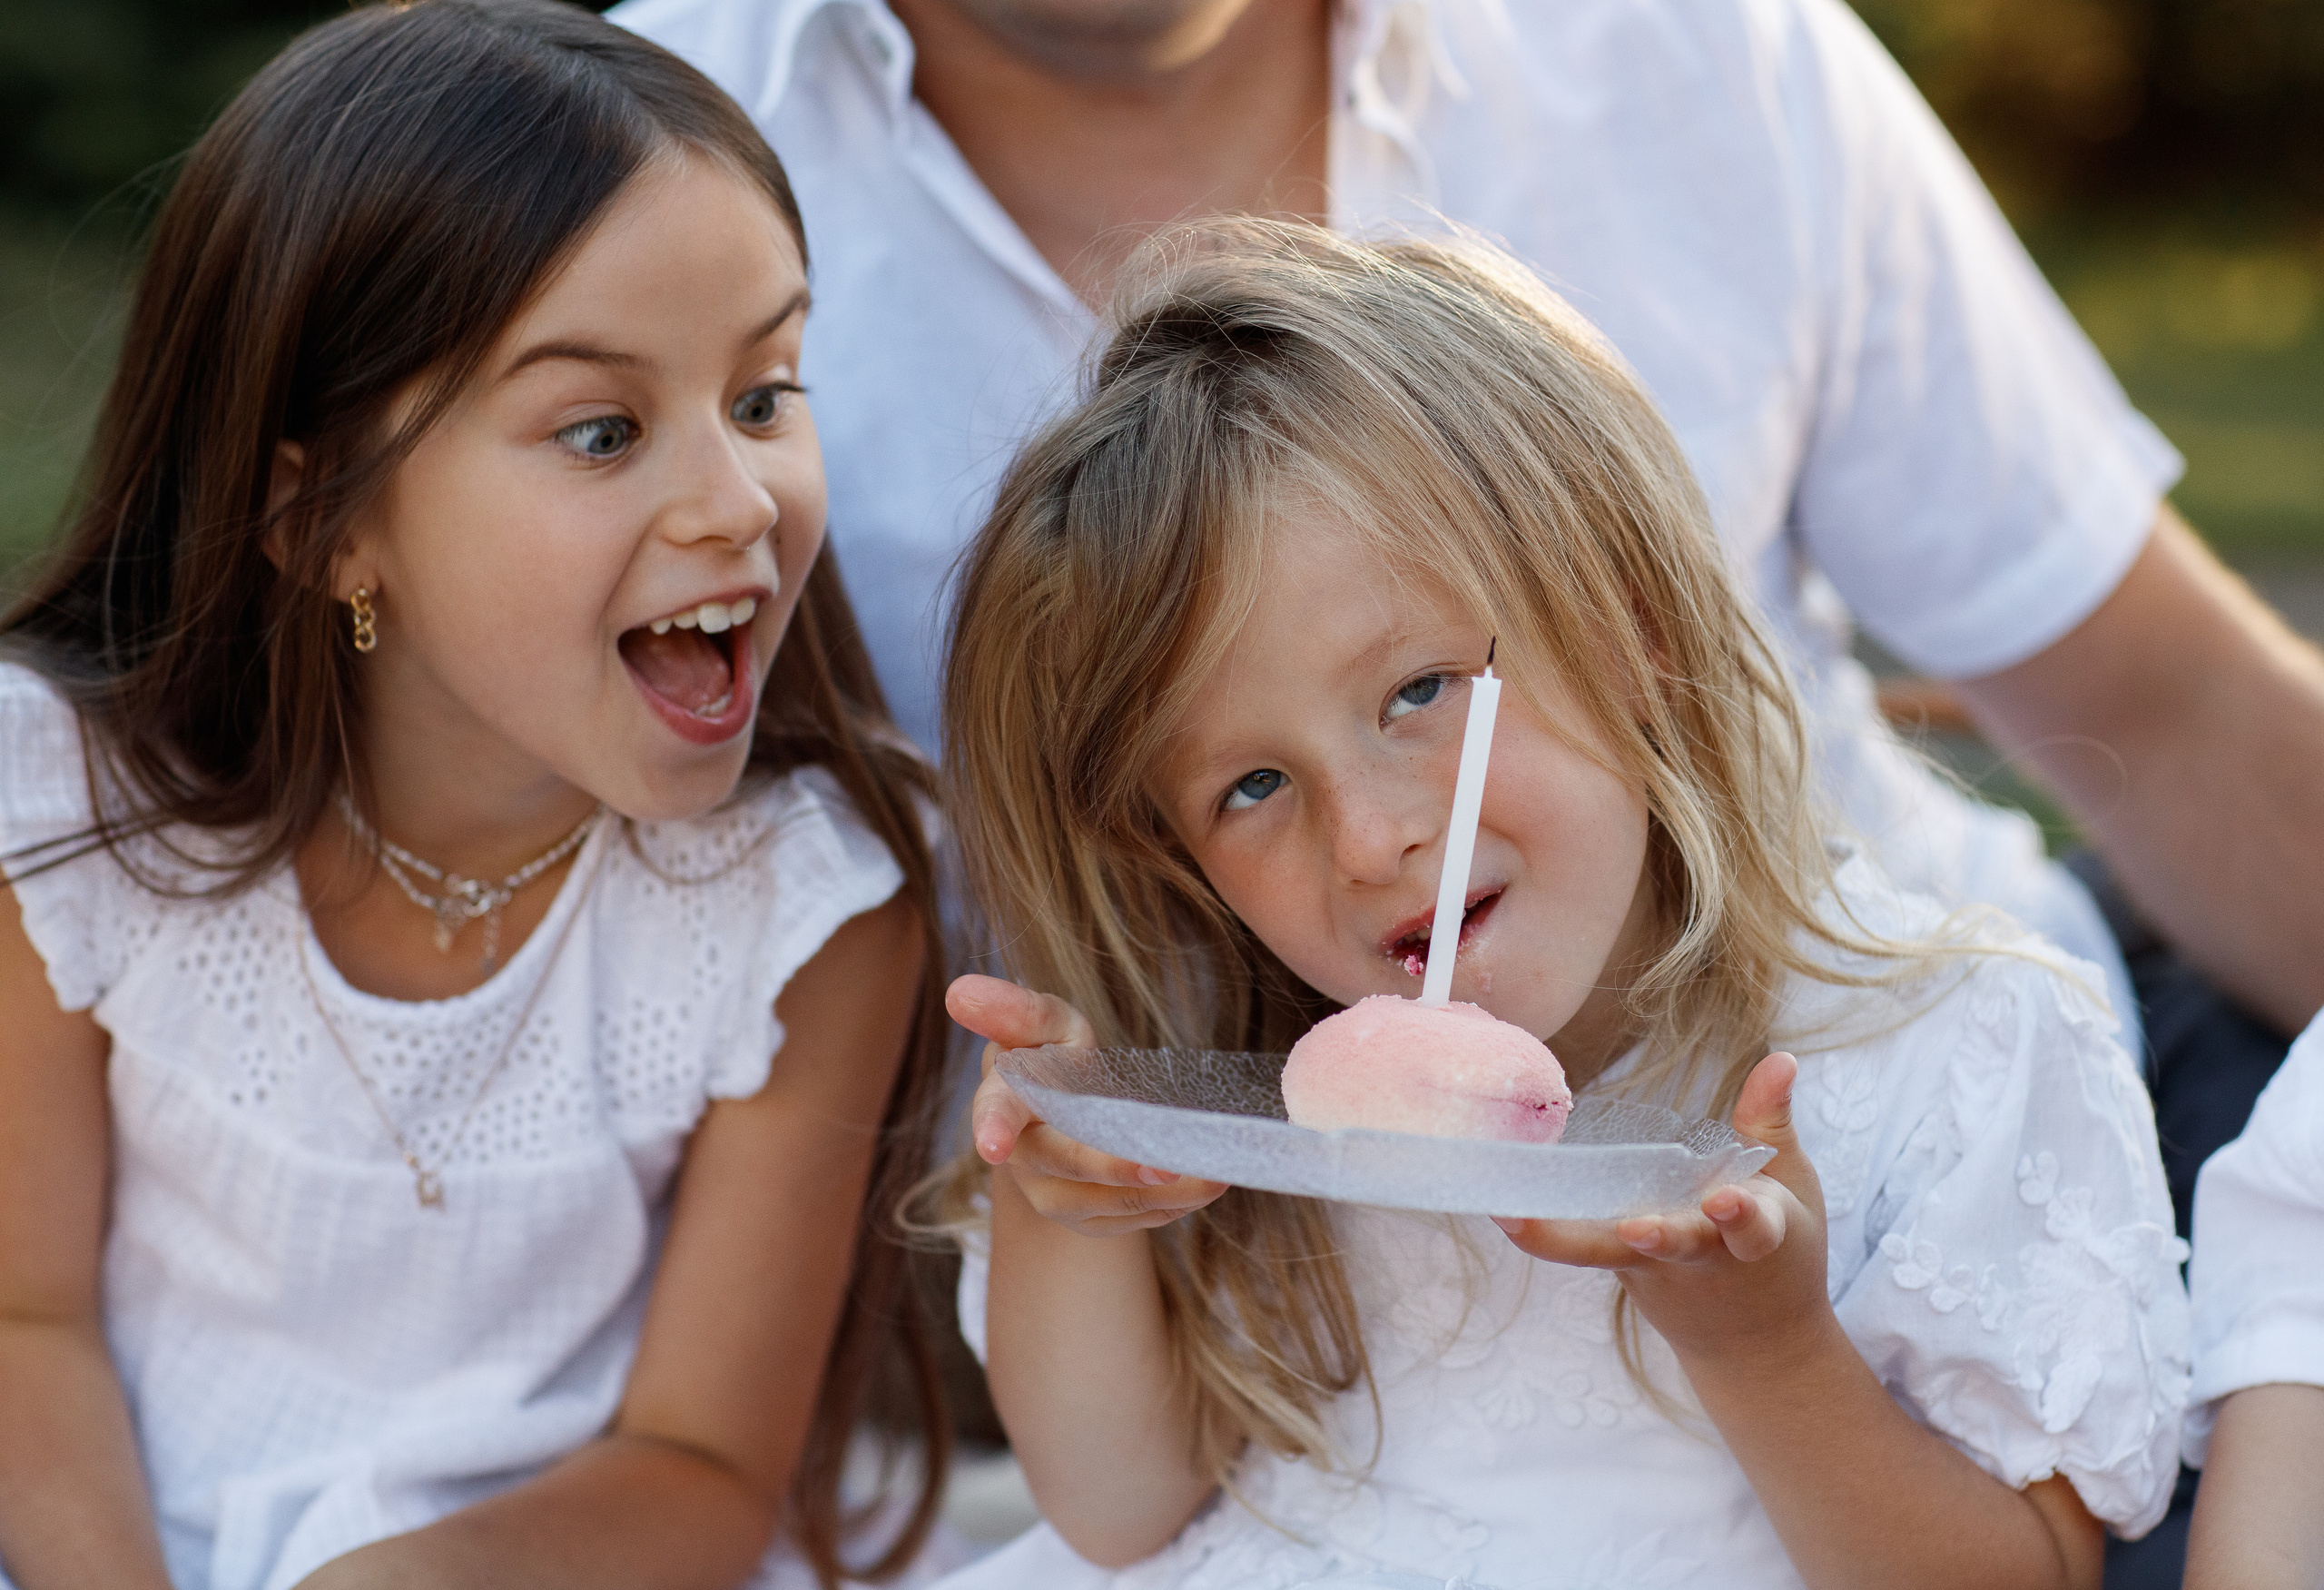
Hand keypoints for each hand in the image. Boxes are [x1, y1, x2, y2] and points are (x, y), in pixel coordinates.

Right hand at [947, 975, 1229, 1236]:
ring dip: (1162, 1194)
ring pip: (1108, 1202)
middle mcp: (1027, 1159)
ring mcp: (1059, 1196)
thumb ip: (1016, 1010)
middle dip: (1113, 1170)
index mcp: (1007, 1103)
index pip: (996, 1113)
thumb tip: (960, 990)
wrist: (1067, 1114)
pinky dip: (1174, 1205)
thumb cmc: (1054, 1056)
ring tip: (1213, 1176)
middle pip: (1066, 1169)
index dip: (993, 1128)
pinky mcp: (1095, 1218)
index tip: (993, 1147)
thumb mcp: (1045, 1022)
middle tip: (1164, 1168)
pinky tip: (1207, 1185)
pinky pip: (1135, 1218)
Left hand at [1492, 1053, 1829, 1363]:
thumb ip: (1771, 1123)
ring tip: (1516, 1219)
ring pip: (1606, 1253)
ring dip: (1563, 1239)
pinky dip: (1544, 1232)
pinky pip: (1582, 1247)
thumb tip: (1781, 1056)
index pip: (1752, 1227)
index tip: (1723, 1202)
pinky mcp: (1619, 1269)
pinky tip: (1500, 1206)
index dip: (1739, 1216)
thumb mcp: (1792, 1188)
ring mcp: (1655, 1269)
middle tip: (1636, 1229)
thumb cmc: (1780, 1251)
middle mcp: (1702, 1257)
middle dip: (1660, 1236)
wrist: (1759, 1349)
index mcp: (1758, 1236)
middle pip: (1677, 1246)